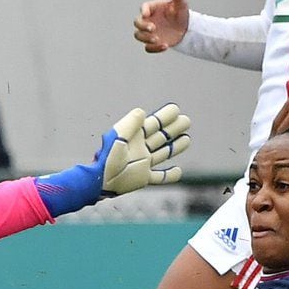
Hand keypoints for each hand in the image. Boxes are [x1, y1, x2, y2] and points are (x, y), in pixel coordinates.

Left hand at [33, 104, 192, 215]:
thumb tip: (142, 112)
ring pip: (163, 153)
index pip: (153, 124)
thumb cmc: (107, 157)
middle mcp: (140, 149)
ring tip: (187, 139)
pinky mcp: (144, 178)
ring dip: (175, 147)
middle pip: (161, 137)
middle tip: (186, 120)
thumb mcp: (117, 137)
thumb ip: (130, 124)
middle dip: (173, 129)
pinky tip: (179, 170)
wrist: (101, 180)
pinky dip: (170, 175)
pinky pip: (160, 177)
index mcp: (134, 137)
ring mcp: (144, 163)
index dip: (164, 117)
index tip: (176, 109)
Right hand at [133, 0, 190, 53]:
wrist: (184, 29)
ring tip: (157, 39)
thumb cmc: (180, 14)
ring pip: (138, 35)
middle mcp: (147, 20)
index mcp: (152, 8)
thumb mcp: (181, 6)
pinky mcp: (151, 43)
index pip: (144, 7)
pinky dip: (154, 48)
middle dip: (142, 26)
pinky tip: (165, 46)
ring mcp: (148, 32)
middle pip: (137, 22)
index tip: (146, 14)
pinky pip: (147, 47)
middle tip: (153, 28)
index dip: (143, 10)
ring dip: (145, 38)